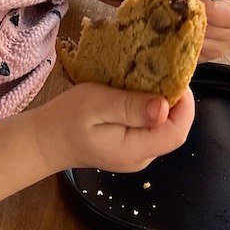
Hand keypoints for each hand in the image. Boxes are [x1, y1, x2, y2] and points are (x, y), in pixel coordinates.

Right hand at [36, 82, 193, 173]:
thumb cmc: (66, 120)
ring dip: (162, 103)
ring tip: (149, 78)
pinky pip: (150, 128)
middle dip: (174, 101)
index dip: (185, 105)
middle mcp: (141, 157)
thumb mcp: (96, 105)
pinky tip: (138, 92)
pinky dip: (150, 109)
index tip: (175, 78)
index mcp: (135, 150)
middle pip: (173, 130)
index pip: (177, 133)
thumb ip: (130, 108)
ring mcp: (136, 155)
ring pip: (163, 128)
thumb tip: (164, 108)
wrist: (44, 140)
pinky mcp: (130, 148)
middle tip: (161, 72)